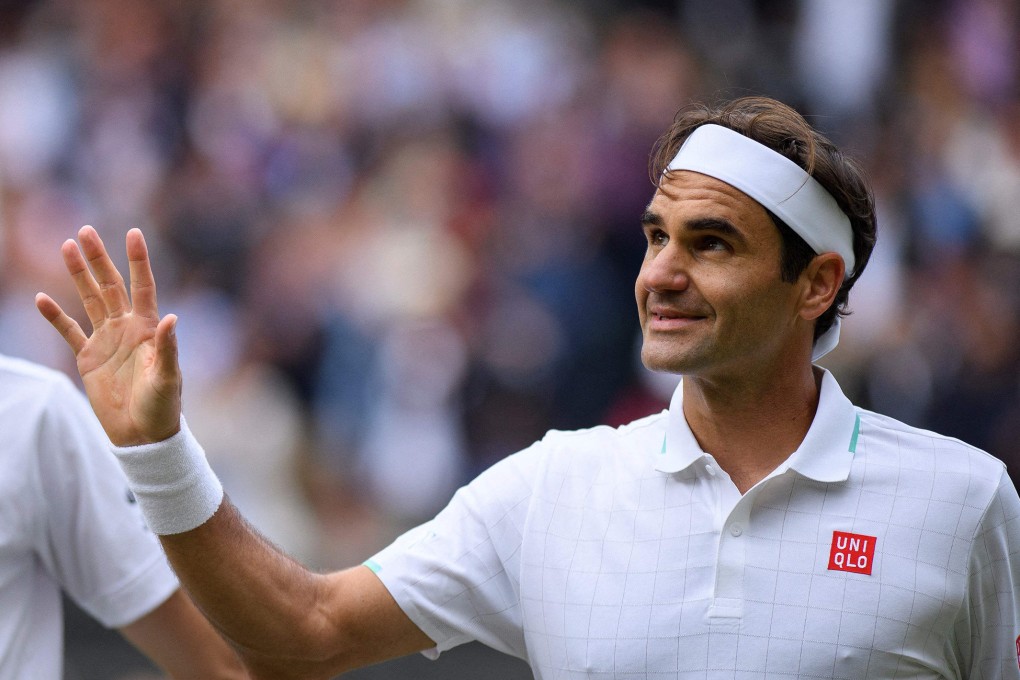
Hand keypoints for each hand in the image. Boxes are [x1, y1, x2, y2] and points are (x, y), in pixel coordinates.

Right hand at [36, 226, 181, 445]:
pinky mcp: (88, 358)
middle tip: (85, 231)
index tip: (134, 233)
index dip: (138, 261)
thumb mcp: (168, 378)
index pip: (143, 287)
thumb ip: (168, 348)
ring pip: (90, 300)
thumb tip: (171, 318)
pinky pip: (69, 332)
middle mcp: (127, 328)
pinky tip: (41, 298)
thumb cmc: (163, 408)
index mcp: (148, 329)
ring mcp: (106, 341)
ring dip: (79, 276)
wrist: (143, 435)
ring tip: (66, 247)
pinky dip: (55, 317)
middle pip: (111, 286)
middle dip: (99, 259)